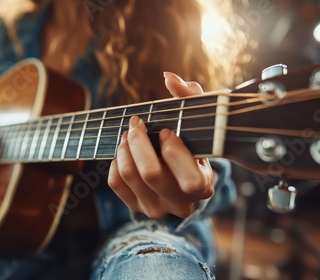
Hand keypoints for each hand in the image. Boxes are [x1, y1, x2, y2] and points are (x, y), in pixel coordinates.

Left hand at [108, 72, 213, 217]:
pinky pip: (115, 183)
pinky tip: (125, 150)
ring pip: (130, 175)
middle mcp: (181, 203)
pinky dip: (116, 161)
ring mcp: (157, 208)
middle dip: (139, 141)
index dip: (174, 152)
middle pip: (151, 175)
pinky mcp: (136, 206)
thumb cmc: (192, 140)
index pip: (189, 180)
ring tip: (129, 133)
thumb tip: (168, 78)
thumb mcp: (199, 119)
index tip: (166, 130)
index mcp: (203, 186)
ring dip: (124, 147)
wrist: (181, 172)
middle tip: (137, 123)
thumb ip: (190, 95)